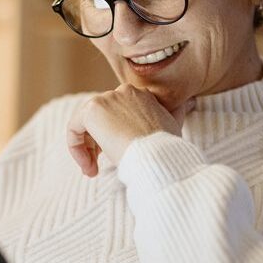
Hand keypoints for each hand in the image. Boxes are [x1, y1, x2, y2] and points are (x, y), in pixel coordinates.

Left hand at [67, 84, 195, 176]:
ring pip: (86, 124)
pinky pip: (73, 129)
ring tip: (93, 170)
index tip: (115, 156)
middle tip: (99, 167)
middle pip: (101, 118)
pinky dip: (75, 148)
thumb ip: (176, 113)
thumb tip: (190, 102)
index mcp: (142, 95)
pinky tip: (88, 167)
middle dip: (97, 144)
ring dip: (86, 149)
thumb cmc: (168, 149)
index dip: (114, 136)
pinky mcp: (91, 110)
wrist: (158, 156)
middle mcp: (124, 91)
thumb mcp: (174, 127)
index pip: (118, 113)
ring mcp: (106, 98)